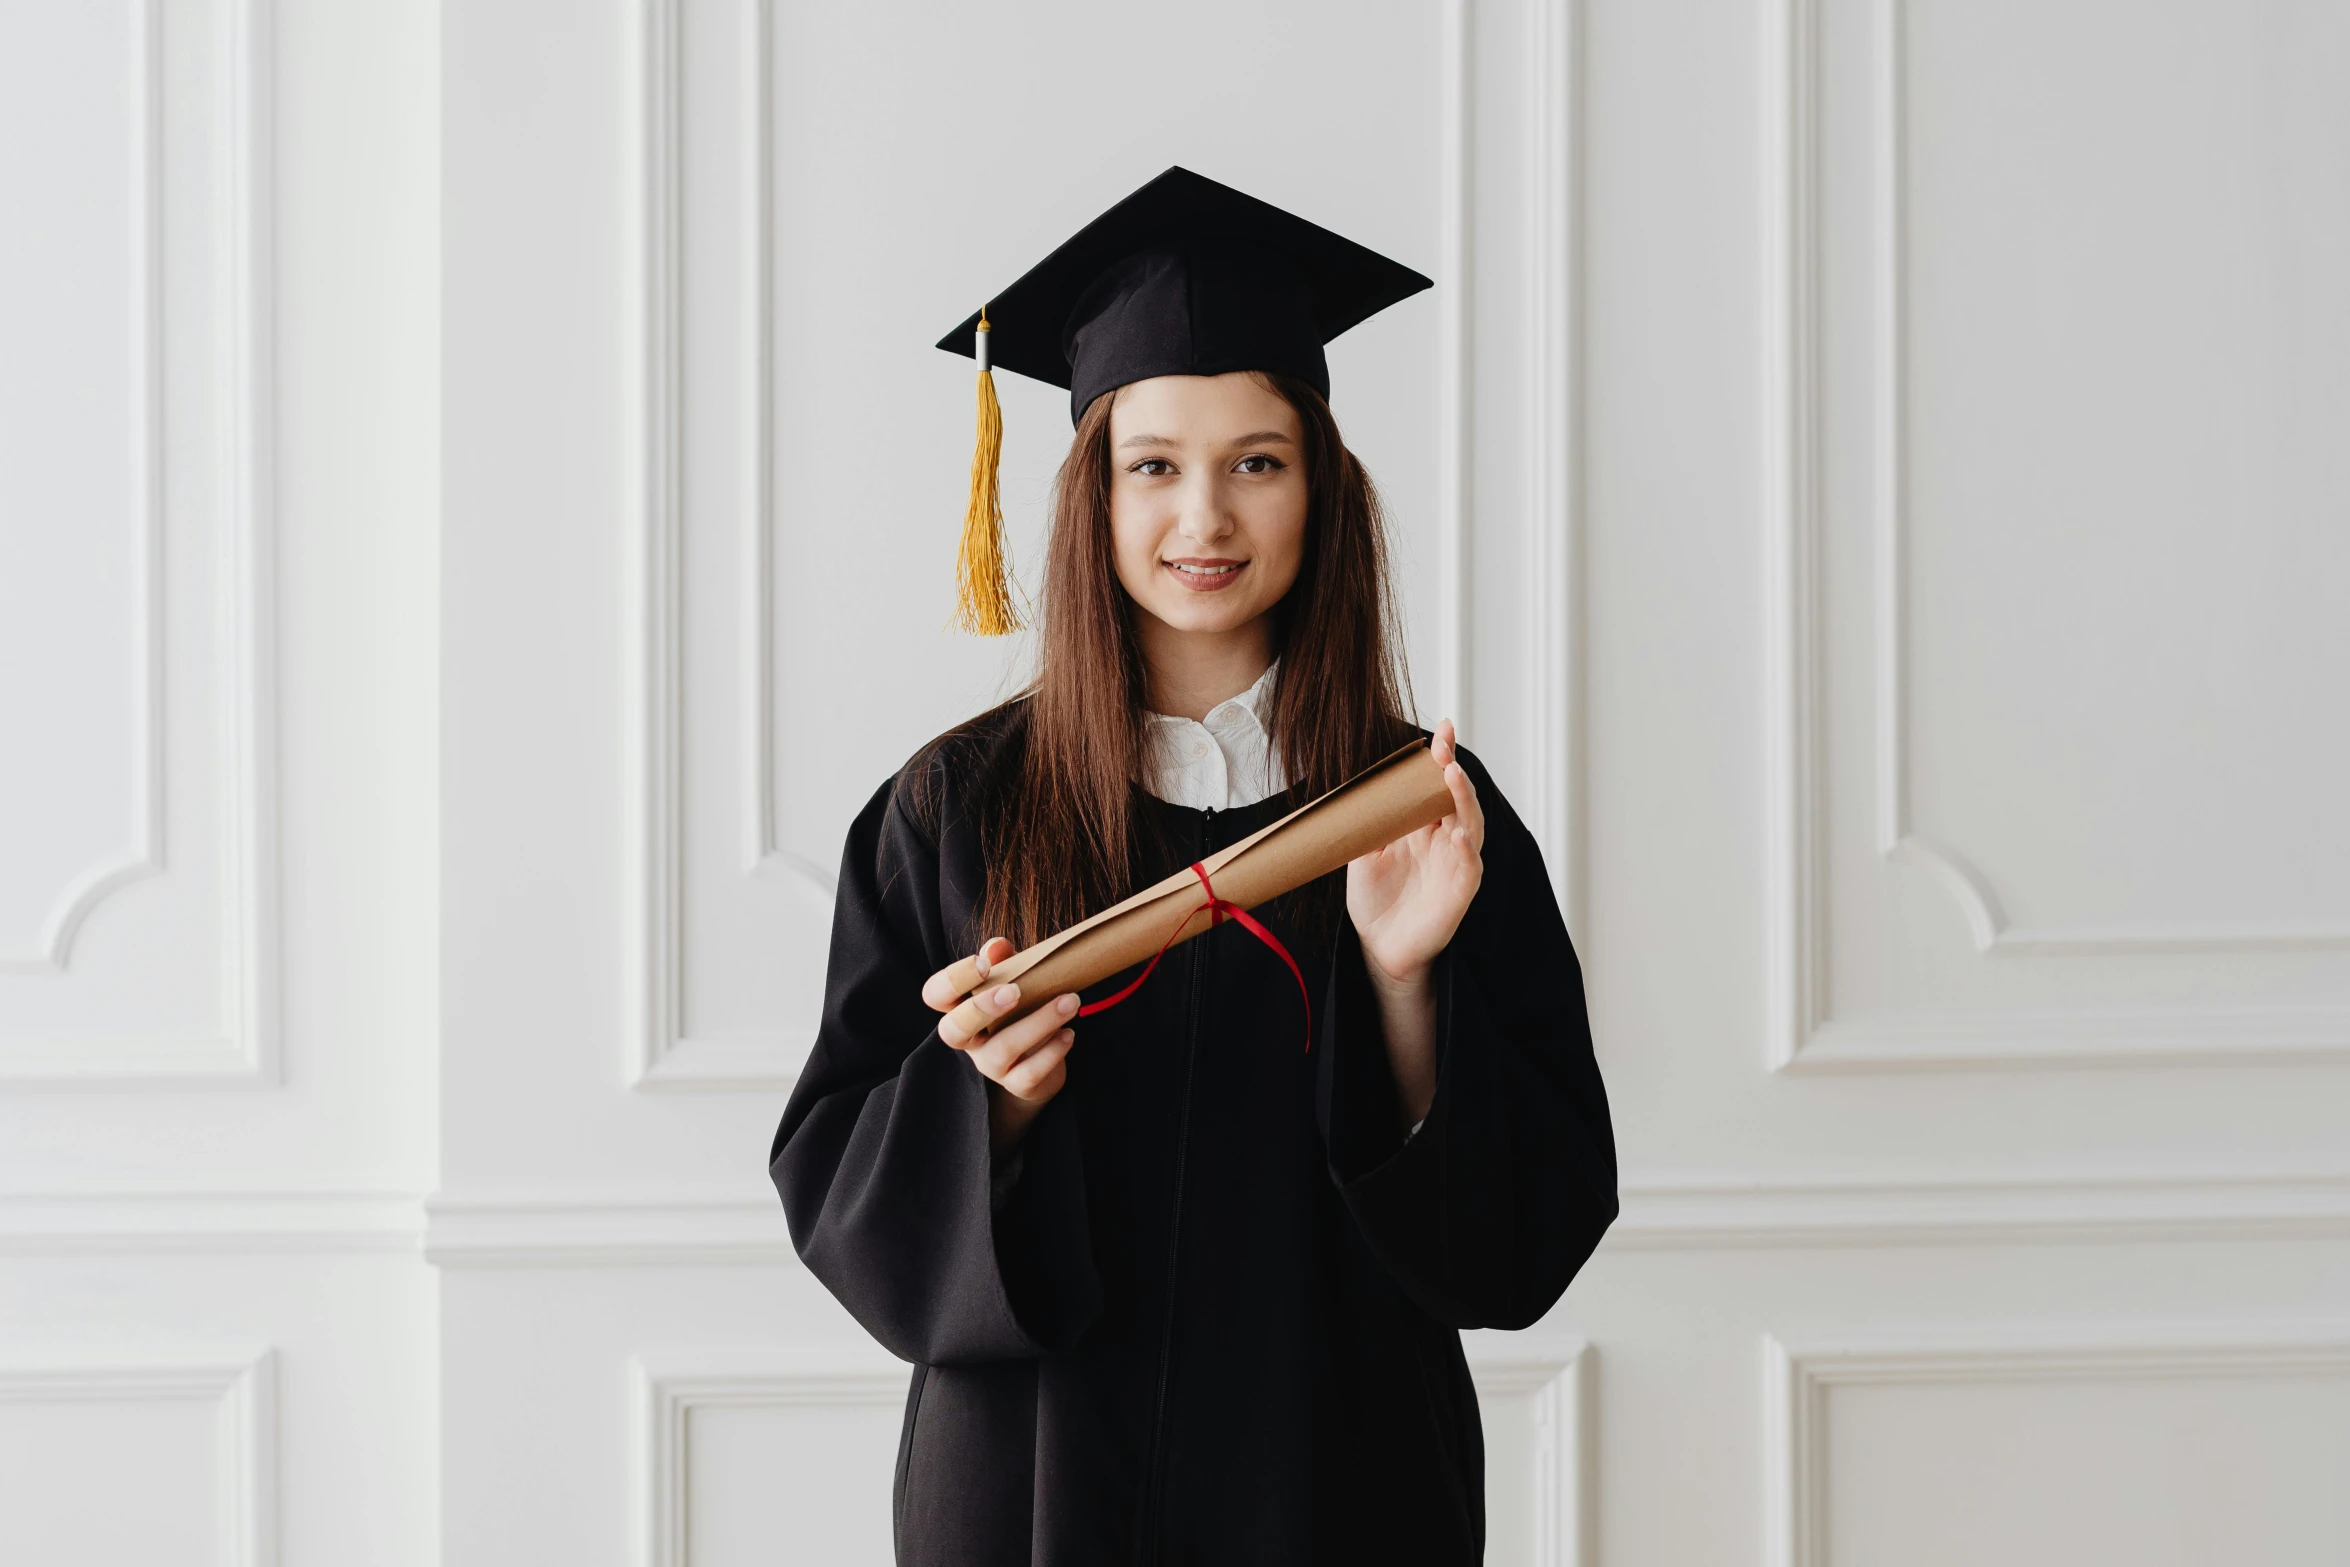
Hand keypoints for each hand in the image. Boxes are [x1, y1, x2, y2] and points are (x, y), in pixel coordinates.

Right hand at [923, 936, 1079, 1153]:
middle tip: (1015, 991)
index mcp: (959, 1009)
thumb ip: (1004, 962)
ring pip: (1002, 1049)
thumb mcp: (1012, 981)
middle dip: (981, 1009)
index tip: (984, 964)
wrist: (1039, 1062)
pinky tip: (1069, 1033)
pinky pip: (1029, 1073)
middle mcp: (969, 1040)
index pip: (934, 995)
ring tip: (1070, 1002)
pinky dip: (1053, 1051)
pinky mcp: (1017, 1084)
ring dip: (1039, 1022)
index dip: (953, 980)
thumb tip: (997, 945)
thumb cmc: (1019, 1012)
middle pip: (953, 1030)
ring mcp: (990, 1065)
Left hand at [1344, 722, 1482, 1124]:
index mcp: (1423, 826)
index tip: (1442, 729)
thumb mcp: (1363, 853)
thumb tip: (1351, 787)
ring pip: (1471, 825)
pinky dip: (1466, 850)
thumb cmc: (1376, 900)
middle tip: (1444, 746)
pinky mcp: (1460, 892)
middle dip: (1452, 770)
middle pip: (1457, 798)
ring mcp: (1456, 864)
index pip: (1436, 785)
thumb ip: (1366, 823)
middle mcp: (1445, 840)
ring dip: (1462, 801)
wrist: (1379, 947)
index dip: (1442, 757)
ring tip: (1451, 777)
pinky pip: (1470, 867)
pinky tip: (1457, 834)